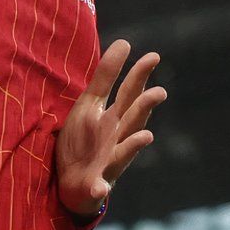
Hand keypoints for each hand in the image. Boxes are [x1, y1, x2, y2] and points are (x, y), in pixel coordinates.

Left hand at [54, 40, 165, 216]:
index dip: (140, 75)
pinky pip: (99, 187)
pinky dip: (100, 188)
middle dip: (144, 108)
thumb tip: (125, 41)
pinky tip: (100, 187)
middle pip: (133, 121)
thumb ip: (106, 77)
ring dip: (134, 145)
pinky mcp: (96, 185)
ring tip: (146, 137)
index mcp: (115, 118)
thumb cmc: (84, 140)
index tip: (153, 56)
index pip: (131, 93)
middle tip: (159, 93)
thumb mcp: (90, 104)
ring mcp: (109, 162)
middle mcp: (118, 138)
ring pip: (124, 153)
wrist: (70, 183)